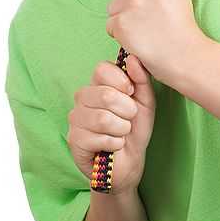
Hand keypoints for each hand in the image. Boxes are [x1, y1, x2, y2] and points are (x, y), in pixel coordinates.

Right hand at [67, 54, 155, 193]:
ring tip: (121, 133)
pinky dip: (115, 143)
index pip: (102, 69)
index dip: (122, 82)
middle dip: (127, 111)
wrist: (129, 163)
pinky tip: (113, 145)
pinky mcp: (74, 139)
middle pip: (105, 95)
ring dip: (122, 129)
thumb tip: (133, 57)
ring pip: (104, 119)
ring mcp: (75, 118)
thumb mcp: (145, 102)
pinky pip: (101, 138)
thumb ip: (141, 79)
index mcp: (97, 84)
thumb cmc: (135, 130)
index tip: (131, 94)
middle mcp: (82, 98)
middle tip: (128, 119)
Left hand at [105, 0, 205, 85]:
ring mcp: (133, 3)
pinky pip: (110, 25)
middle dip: (130, 3)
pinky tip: (138, 39)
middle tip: (151, 19)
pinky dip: (120, 35)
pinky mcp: (121, 23)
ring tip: (145, 29)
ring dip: (123, 19)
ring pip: (113, 6)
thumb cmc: (179, 24)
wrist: (184, 55)